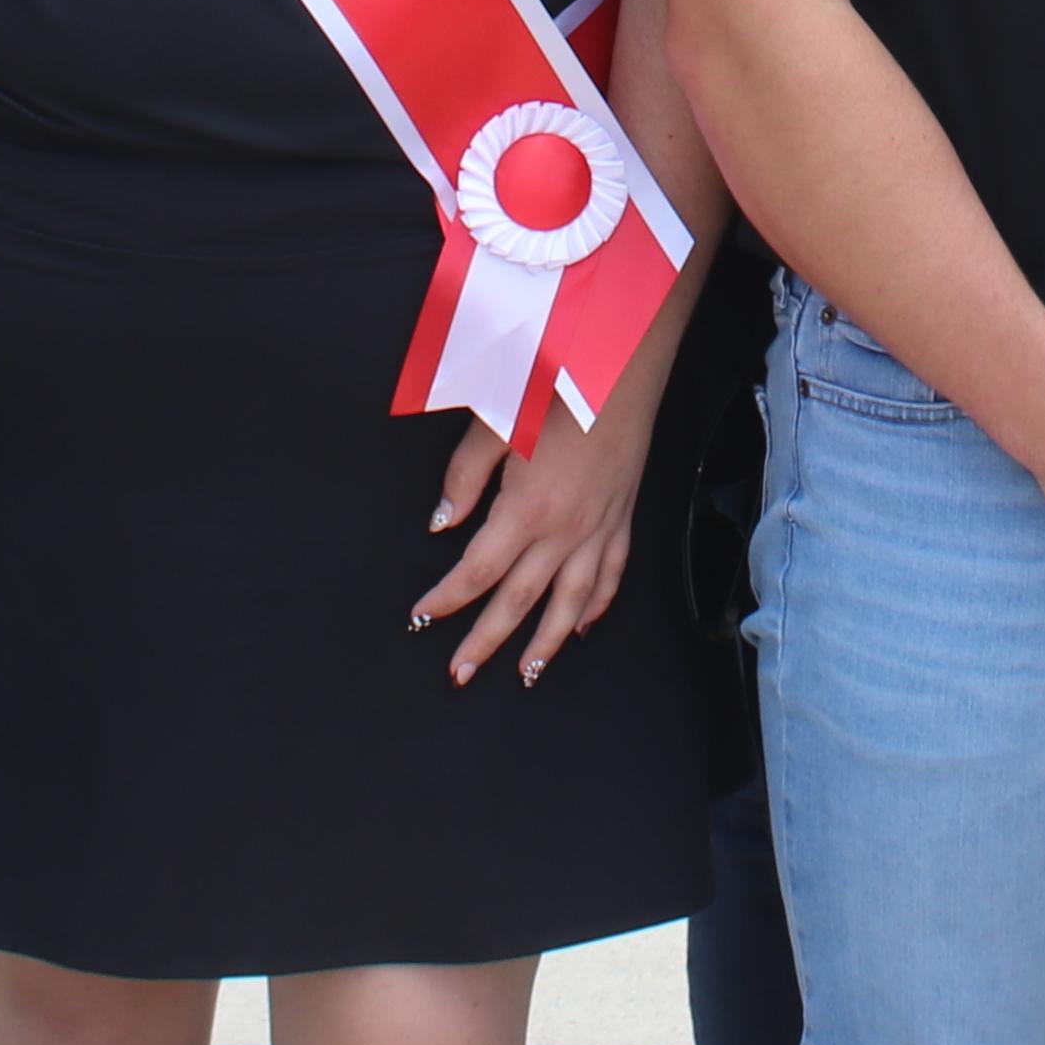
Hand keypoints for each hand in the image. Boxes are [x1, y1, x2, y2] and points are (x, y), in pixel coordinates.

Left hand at [412, 393, 659, 687]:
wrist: (621, 369)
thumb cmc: (556, 389)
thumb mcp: (495, 426)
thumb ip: (463, 479)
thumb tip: (441, 523)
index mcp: (526, 509)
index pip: (477, 571)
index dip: (446, 599)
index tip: (422, 616)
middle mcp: (564, 531)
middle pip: (517, 601)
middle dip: (485, 642)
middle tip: (460, 674)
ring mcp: (597, 530)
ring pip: (570, 603)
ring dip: (545, 644)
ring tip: (525, 675)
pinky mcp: (622, 520)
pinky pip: (611, 576)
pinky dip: (596, 607)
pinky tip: (582, 627)